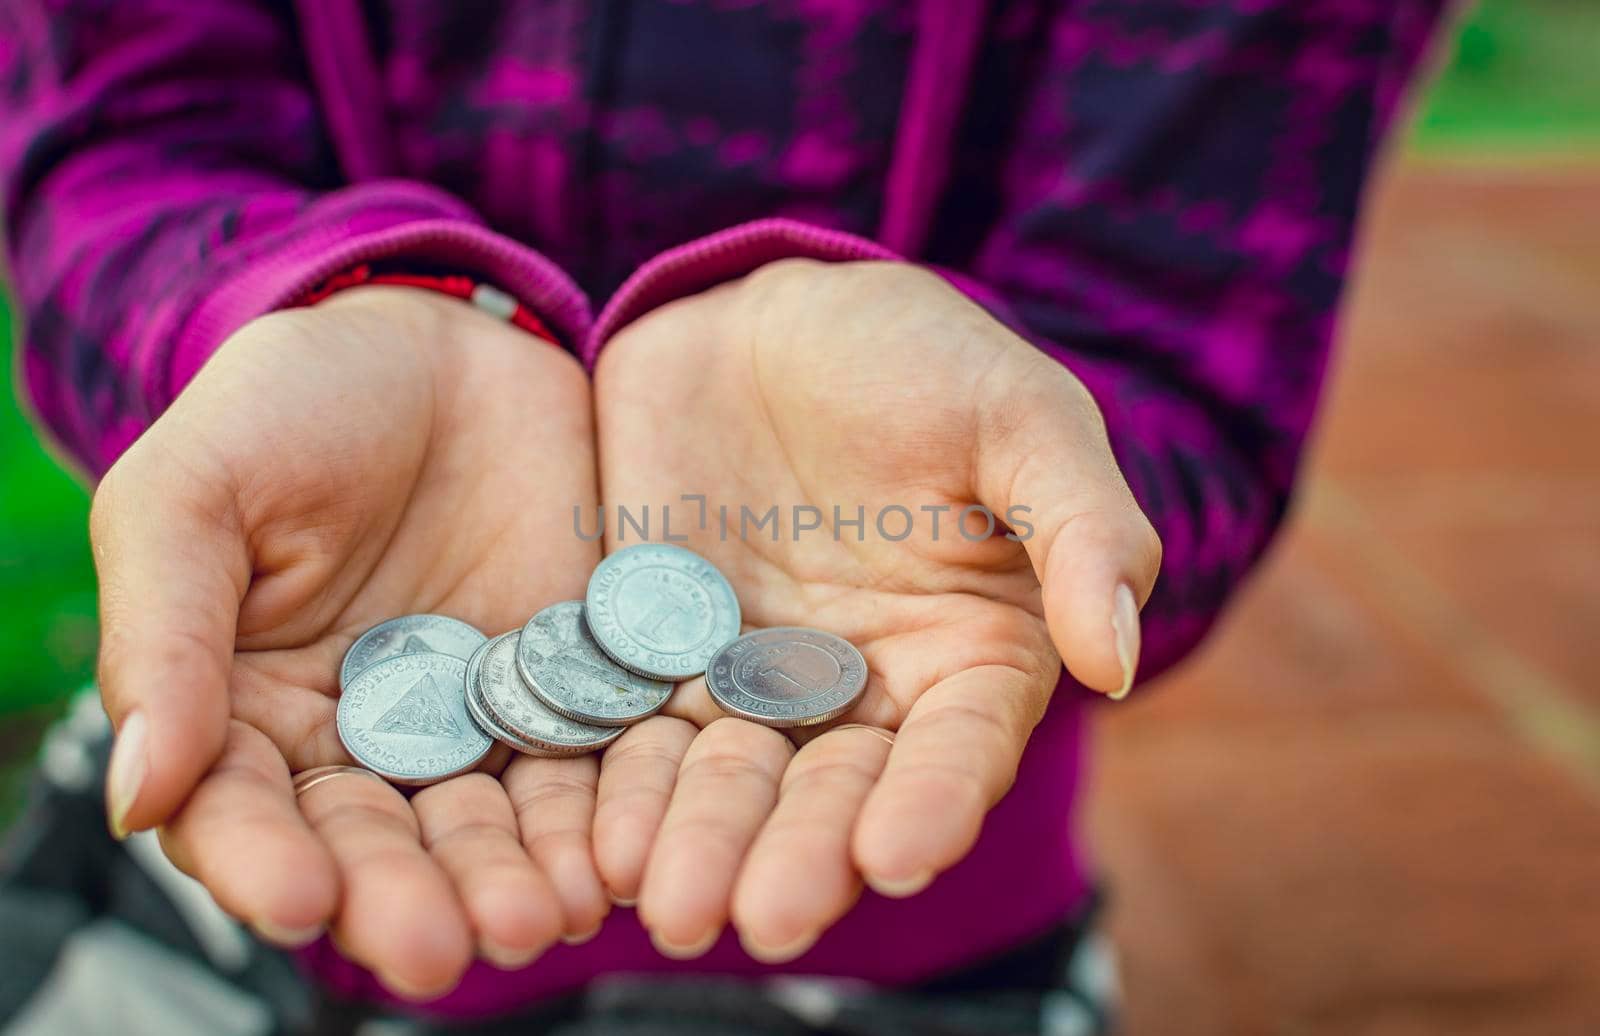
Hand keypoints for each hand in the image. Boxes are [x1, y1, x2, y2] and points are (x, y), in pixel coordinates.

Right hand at [91, 288, 609, 996]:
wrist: (442, 339)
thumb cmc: (294, 402)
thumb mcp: (196, 489)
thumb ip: (166, 635)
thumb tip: (139, 793)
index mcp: (246, 708)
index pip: (242, 812)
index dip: (264, 861)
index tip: (300, 900)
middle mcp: (361, 738)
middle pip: (376, 843)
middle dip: (403, 898)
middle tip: (437, 947)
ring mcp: (475, 718)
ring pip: (487, 822)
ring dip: (507, 880)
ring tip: (537, 920)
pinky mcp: (571, 687)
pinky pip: (586, 763)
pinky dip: (597, 814)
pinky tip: (612, 855)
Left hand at [589, 259, 1159, 960]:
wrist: (769, 316)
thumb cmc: (917, 355)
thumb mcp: (1018, 413)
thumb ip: (1080, 527)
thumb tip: (1113, 659)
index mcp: (970, 652)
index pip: (960, 746)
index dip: (932, 802)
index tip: (895, 852)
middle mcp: (863, 690)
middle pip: (836, 790)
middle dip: (802, 854)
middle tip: (763, 917)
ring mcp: (752, 680)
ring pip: (731, 781)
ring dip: (702, 843)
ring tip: (666, 904)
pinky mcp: (655, 659)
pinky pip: (634, 732)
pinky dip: (618, 787)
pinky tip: (593, 839)